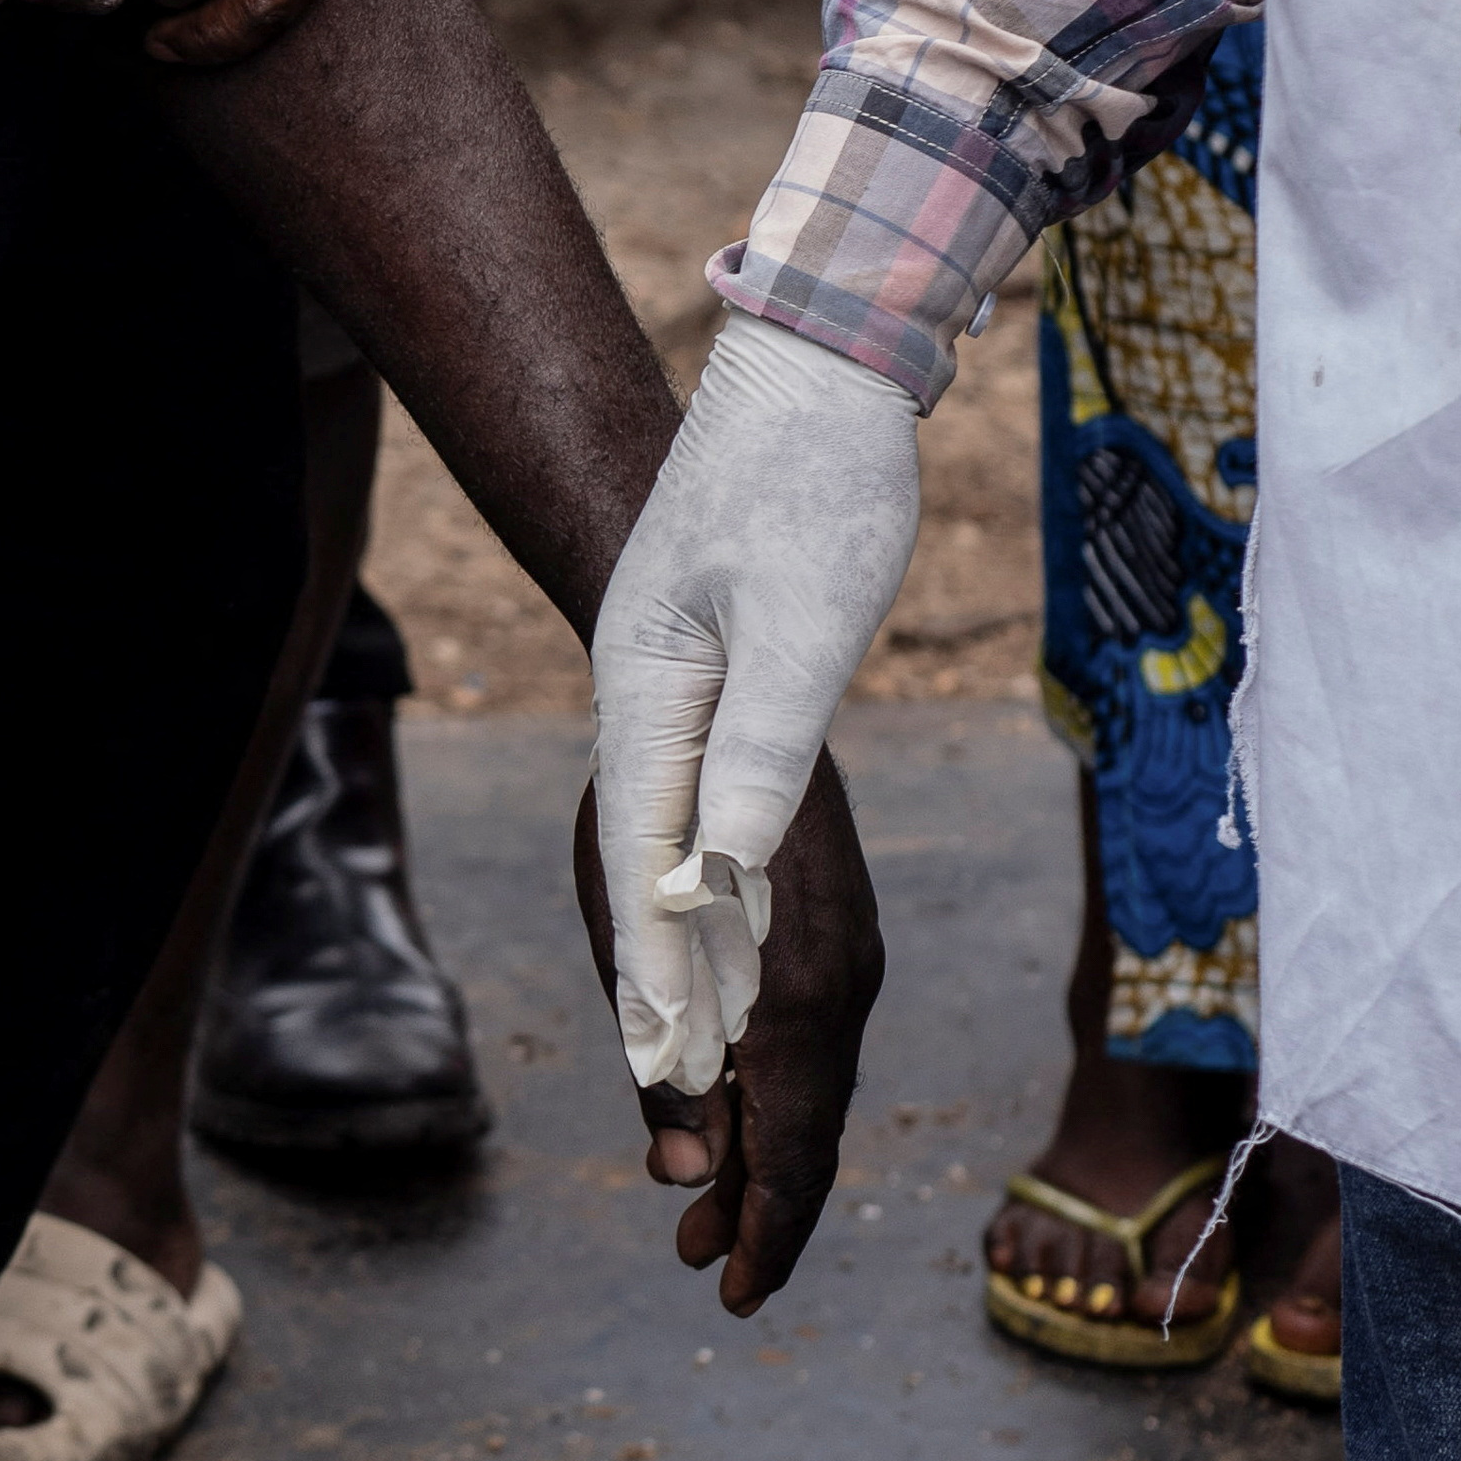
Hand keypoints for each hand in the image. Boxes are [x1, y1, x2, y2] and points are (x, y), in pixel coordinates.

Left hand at [573, 753, 879, 1314]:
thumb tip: (681, 1175)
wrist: (715, 676)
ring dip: (760, 1157)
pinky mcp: (839, 930)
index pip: (794, 1155)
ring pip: (814, 1090)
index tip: (733, 1298)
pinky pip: (816, 1041)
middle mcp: (845, 984)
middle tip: (702, 1270)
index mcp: (799, 1000)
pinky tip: (731, 1111)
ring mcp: (851, 955)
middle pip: (812, 1135)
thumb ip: (661, 1063)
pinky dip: (775, 1095)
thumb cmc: (645, 807)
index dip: (765, 1235)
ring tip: (699, 1214)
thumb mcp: (627, 949)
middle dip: (758, 1212)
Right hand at [587, 309, 913, 1092]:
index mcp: (643, 689)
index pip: (643, 855)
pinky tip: (735, 923)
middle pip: (645, 864)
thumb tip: (726, 877)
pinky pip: (700, 802)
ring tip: (704, 1051)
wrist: (820, 361)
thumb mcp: (802, 620)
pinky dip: (713, 877)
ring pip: (671, 839)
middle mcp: (641, 696)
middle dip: (664, 982)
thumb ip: (761, 750)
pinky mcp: (712, 669)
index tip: (666, 1066)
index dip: (657, 966)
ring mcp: (672, 682)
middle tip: (678, 1099)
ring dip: (689, 942)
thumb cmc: (815, 480)